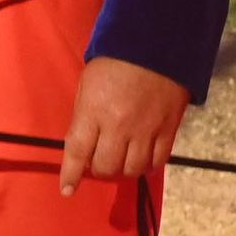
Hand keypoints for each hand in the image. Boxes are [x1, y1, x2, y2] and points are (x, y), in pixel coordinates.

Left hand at [56, 56, 187, 193]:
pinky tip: (142, 160)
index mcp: (94, 111)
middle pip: (107, 167)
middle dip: (100, 170)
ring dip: (124, 171)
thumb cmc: (115, 62)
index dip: (71, 175)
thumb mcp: (87, 85)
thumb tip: (81, 146)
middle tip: (100, 162)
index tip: (67, 190)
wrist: (157, 45)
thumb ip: (84, 117)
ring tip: (121, 161)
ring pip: (133, 169)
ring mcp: (146, 130)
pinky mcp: (168, 130)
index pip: (78, 152)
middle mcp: (119, 126)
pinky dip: (148, 166)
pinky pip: (158, 161)